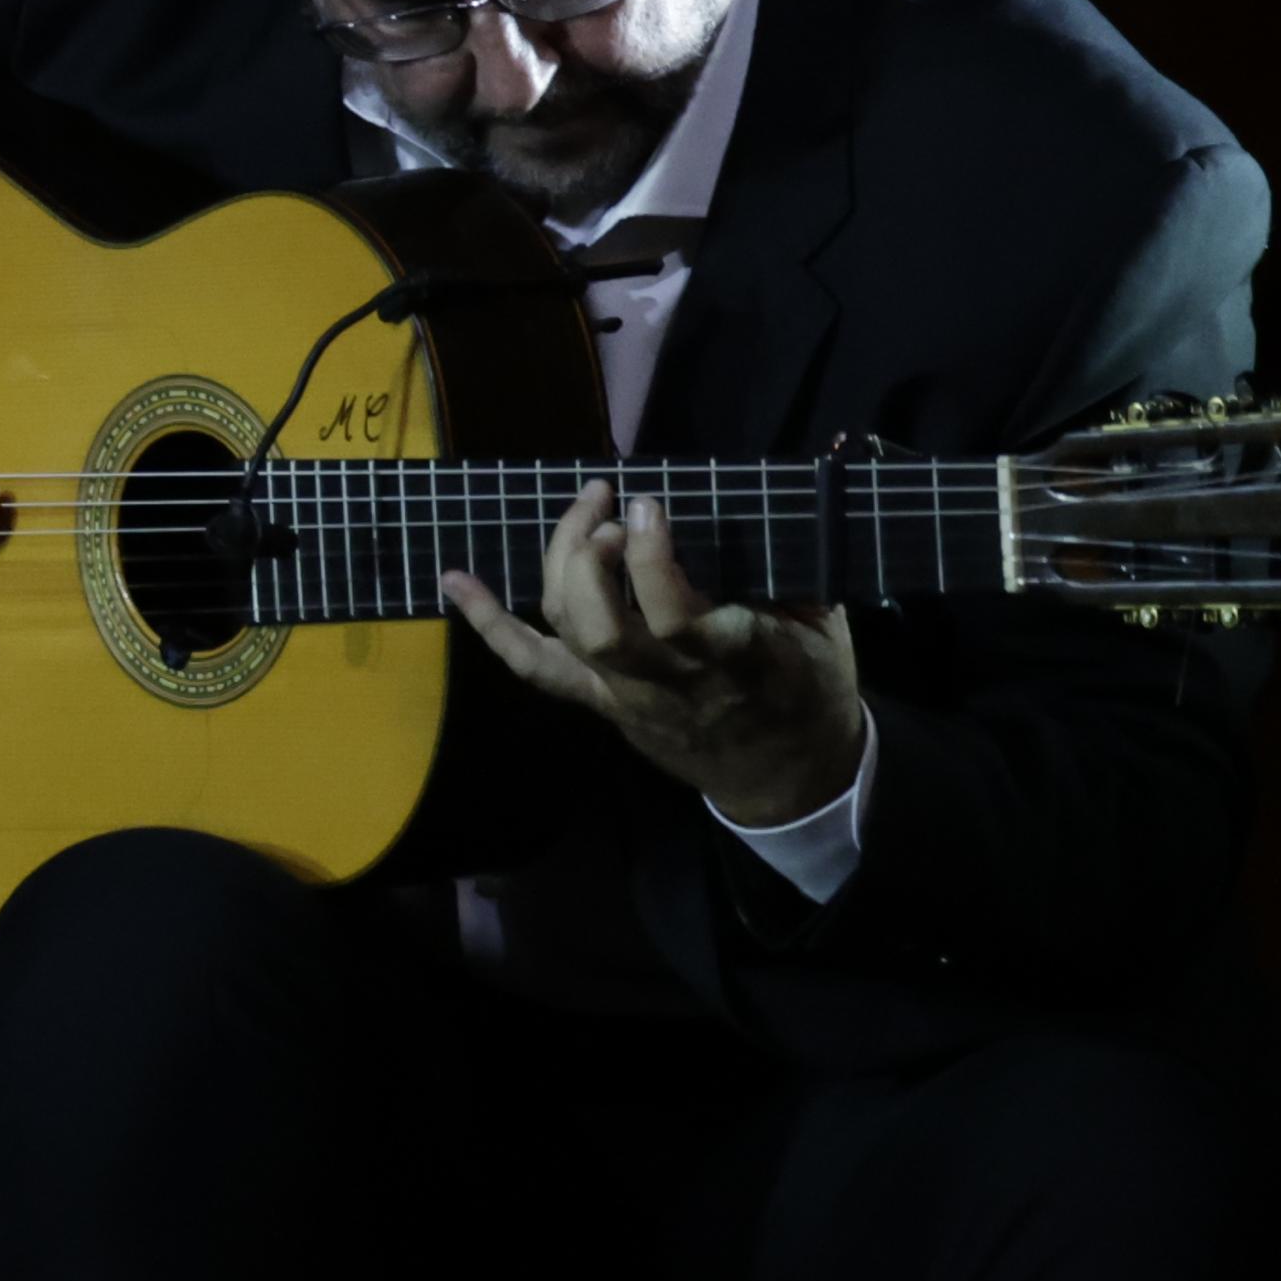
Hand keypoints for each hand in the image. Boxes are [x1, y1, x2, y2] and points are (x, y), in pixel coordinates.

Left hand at [441, 479, 865, 826]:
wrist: (788, 778)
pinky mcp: (599, 703)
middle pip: (602, 627)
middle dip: (589, 558)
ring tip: (585, 510)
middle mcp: (668, 682)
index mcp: (733, 658)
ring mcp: (624, 696)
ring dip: (559, 565)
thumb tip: (757, 505)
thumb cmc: (811, 690)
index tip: (647, 502)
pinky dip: (490, 625)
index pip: (674, 616)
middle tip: (606, 502)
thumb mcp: (826, 631)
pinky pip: (536, 667)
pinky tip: (454, 582)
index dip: (651, 559)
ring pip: (568, 636)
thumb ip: (793, 576)